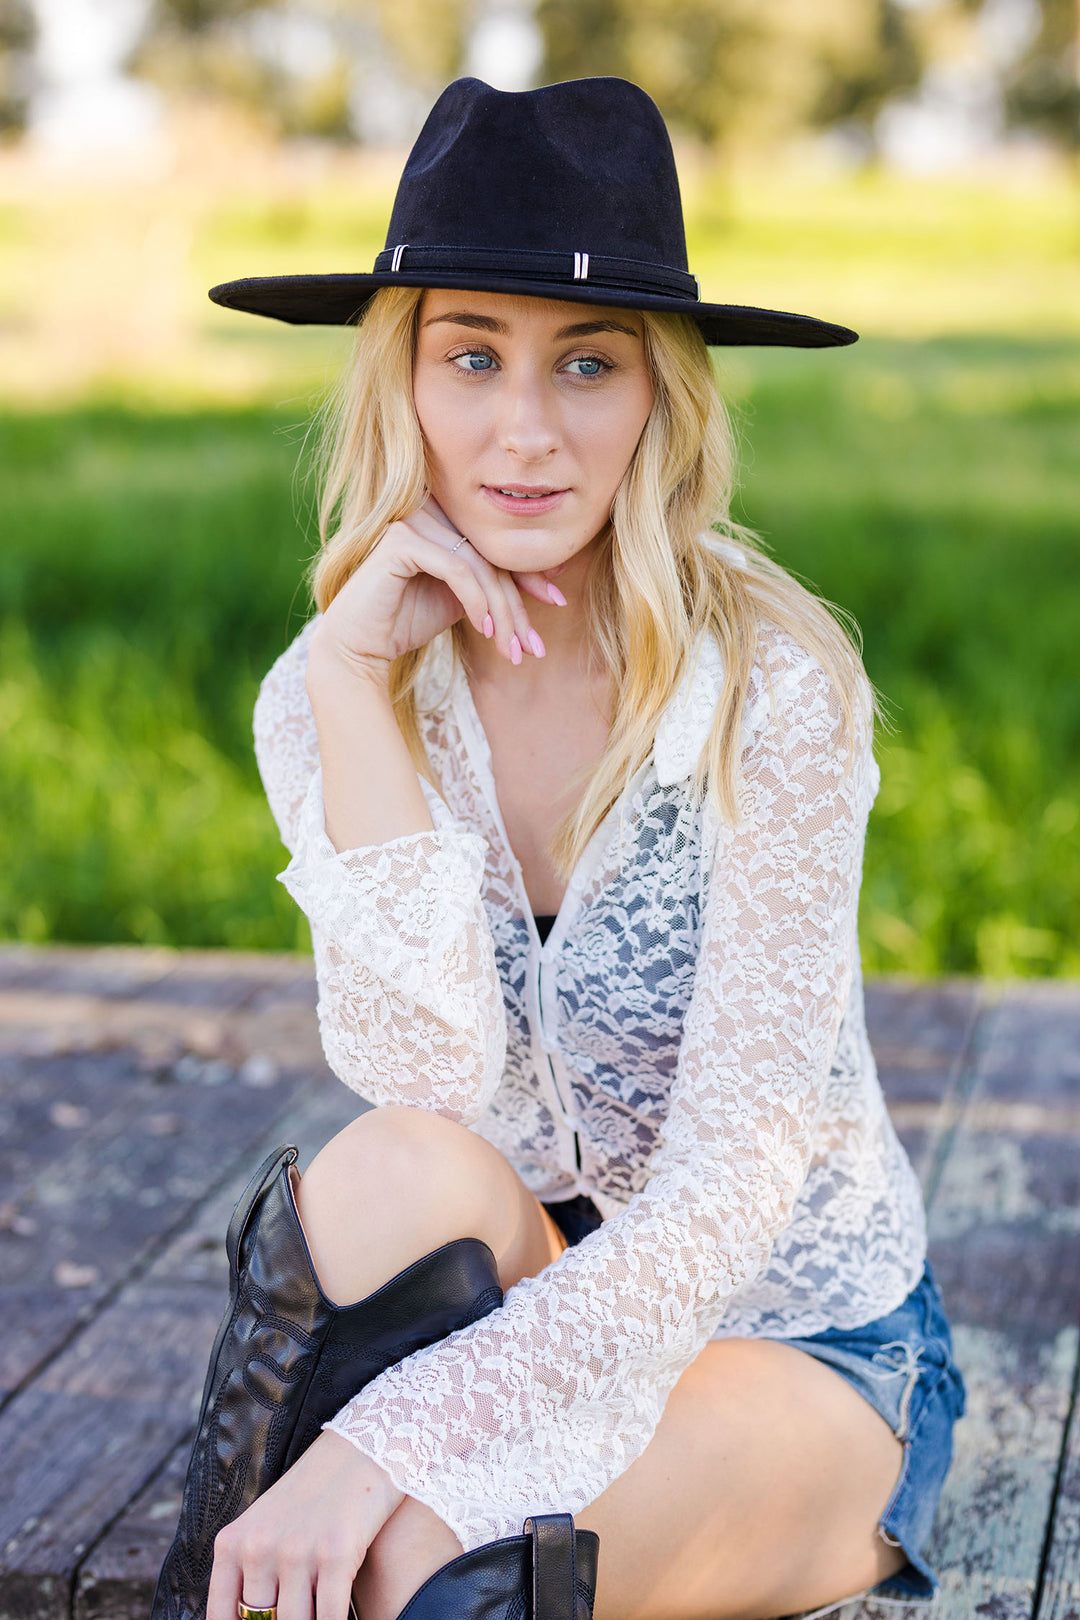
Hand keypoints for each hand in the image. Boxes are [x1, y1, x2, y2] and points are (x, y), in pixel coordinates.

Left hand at [206, 1430, 403, 1619]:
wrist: (363, 1448)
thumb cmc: (314, 1495)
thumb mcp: (266, 1526)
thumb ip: (250, 1574)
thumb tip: (253, 1619)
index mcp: (233, 1543)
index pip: (222, 1616)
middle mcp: (258, 1548)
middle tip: (297, 1612)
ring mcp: (296, 1551)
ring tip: (318, 1614)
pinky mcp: (337, 1554)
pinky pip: (330, 1618)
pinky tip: (349, 1617)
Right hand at [309, 497, 566, 683]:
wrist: (358, 647)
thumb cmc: (406, 622)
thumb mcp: (463, 600)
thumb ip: (496, 582)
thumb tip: (556, 572)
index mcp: (442, 518)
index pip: (495, 545)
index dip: (528, 574)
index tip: (556, 602)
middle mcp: (428, 510)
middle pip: (490, 555)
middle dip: (517, 604)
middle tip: (534, 645)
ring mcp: (412, 521)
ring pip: (479, 565)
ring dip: (502, 611)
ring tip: (512, 649)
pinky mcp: (401, 540)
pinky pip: (457, 569)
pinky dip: (477, 601)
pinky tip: (485, 630)